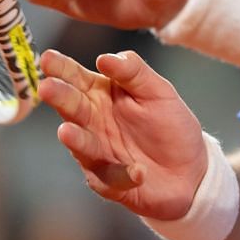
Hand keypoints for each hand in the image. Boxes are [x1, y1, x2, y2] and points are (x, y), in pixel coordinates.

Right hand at [37, 49, 209, 219]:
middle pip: (72, 108)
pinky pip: (111, 178)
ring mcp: (97, 153)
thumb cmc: (170, 125)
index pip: (76, 78)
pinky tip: (138, 171)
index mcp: (101, 95)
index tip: (47, 58)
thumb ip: (134, 72)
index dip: (61, 68)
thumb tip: (105, 58)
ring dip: (76, 139)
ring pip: (82, 145)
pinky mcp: (109, 181)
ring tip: (67, 131)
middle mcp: (92, 123)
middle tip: (47, 87)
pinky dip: (123, 175)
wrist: (192, 169)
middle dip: (59, 97)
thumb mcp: (159, 92)